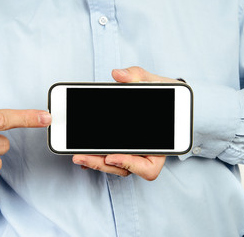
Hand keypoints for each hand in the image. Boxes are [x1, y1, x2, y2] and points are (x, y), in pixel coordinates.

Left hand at [73, 66, 180, 180]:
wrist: (165, 97)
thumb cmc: (166, 94)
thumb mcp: (156, 83)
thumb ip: (138, 76)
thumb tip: (118, 74)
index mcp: (160, 145)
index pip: (149, 167)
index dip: (130, 165)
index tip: (111, 157)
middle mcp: (146, 153)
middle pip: (124, 169)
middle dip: (101, 164)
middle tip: (82, 156)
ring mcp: (133, 153)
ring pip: (114, 166)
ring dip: (95, 162)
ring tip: (78, 155)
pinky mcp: (122, 148)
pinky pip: (109, 157)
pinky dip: (95, 156)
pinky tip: (81, 151)